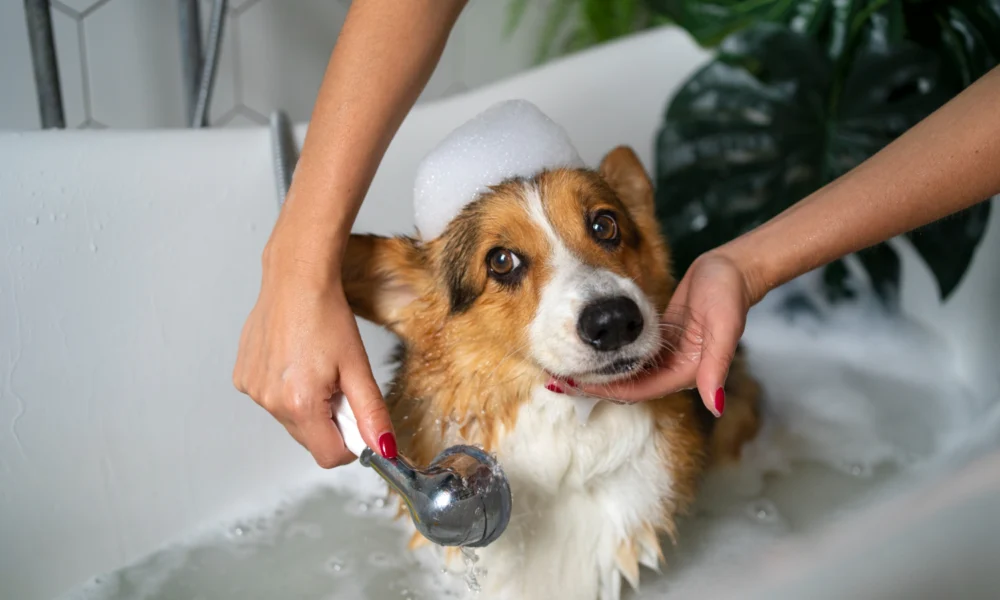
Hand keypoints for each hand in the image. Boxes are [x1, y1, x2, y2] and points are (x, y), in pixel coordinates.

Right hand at [233, 250, 395, 467]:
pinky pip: (271, 399)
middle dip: (329, 420)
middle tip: (338, 384)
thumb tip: (384, 448)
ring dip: (307, 404)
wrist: (295, 279)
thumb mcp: (358, 367)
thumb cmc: (327, 316)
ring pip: (290, 419)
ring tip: (314, 367)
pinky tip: (294, 360)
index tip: (355, 418)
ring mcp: (252, 390)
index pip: (329, 456)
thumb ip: (372, 414)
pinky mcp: (243, 377)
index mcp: (301, 404)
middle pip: (309, 439)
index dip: (350, 444)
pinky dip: (286, 389)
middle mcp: (270, 402)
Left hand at [578, 250, 756, 415]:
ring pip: (627, 371)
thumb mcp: (724, 327)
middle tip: (560, 381)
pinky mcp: (660, 339)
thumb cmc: (729, 295)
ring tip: (568, 366)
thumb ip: (717, 366)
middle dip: (597, 386)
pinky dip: (611, 355)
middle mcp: (674, 369)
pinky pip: (631, 354)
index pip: (639, 391)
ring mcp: (667, 355)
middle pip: (629, 386)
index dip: (607, 391)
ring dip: (600, 371)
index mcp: (686, 372)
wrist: (732, 270)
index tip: (576, 387)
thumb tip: (716, 404)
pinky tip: (589, 349)